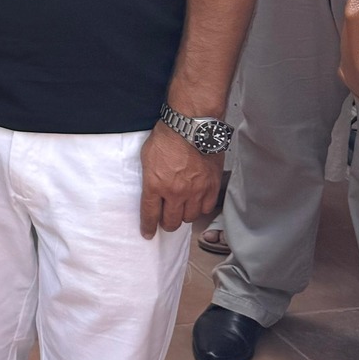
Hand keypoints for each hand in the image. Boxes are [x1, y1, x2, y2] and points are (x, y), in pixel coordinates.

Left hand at [139, 120, 222, 238]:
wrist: (191, 126)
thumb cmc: (167, 136)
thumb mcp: (147, 157)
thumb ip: (149, 177)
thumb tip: (153, 188)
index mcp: (155, 185)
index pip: (150, 214)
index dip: (148, 227)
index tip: (148, 233)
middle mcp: (175, 192)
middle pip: (171, 221)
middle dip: (166, 224)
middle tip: (165, 220)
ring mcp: (195, 191)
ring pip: (189, 217)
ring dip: (183, 215)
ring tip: (181, 209)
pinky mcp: (211, 186)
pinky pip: (206, 208)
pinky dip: (200, 208)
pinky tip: (196, 203)